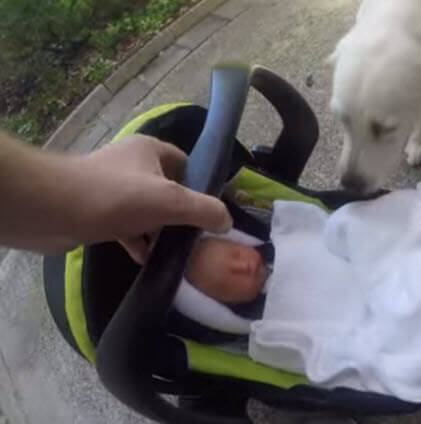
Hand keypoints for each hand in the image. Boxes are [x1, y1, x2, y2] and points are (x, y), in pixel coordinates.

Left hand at [73, 135, 231, 262]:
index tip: (211, 210)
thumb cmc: (118, 197)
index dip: (201, 185)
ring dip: (160, 230)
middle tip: (197, 236)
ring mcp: (113, 187)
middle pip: (168, 188)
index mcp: (150, 150)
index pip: (186, 163)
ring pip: (147, 209)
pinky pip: (127, 225)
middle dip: (181, 213)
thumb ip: (205, 210)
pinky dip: (138, 241)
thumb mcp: (171, 202)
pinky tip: (147, 260)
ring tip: (177, 251)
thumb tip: (227, 221)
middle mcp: (131, 164)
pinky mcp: (98, 209)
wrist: (54, 210)